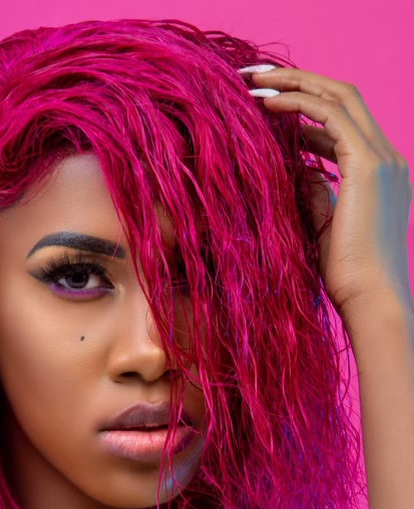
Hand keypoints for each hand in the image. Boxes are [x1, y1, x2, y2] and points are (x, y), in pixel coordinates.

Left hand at [250, 67, 412, 321]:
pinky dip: (297, 103)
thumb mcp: (322, 224)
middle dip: (297, 82)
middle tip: (254, 79)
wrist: (370, 299)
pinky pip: (330, 114)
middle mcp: (386, 158)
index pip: (341, 124)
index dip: (303, 110)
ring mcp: (382, 158)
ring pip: (339, 96)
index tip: (266, 108)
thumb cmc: (346, 276)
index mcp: (378, 173)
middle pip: (343, 97)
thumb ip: (313, 192)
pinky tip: (264, 104)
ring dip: (294, 84)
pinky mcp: (369, 164)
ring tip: (252, 83)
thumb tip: (293, 168)